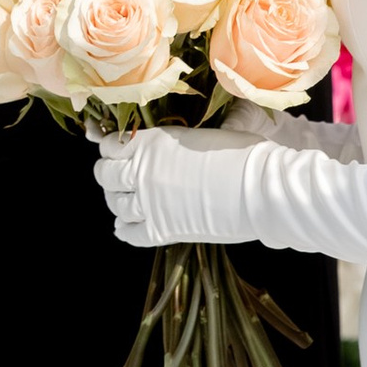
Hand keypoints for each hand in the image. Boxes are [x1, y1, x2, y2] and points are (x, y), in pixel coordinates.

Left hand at [96, 125, 261, 249]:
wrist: (261, 188)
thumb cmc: (243, 154)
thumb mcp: (202, 133)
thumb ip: (174, 141)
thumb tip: (168, 143)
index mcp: (153, 142)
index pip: (111, 145)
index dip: (110, 148)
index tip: (115, 151)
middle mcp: (144, 171)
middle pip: (106, 175)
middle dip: (108, 175)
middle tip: (116, 177)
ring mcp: (150, 203)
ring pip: (115, 204)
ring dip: (116, 201)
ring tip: (123, 200)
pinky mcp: (162, 230)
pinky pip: (130, 233)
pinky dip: (124, 230)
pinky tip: (125, 227)